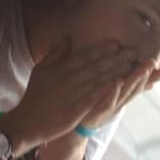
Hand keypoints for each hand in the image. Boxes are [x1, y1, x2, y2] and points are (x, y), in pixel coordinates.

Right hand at [2, 39, 136, 152]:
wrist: (26, 122)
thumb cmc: (35, 95)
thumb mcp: (41, 69)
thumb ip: (56, 53)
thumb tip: (68, 37)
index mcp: (61, 69)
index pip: (84, 57)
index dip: (101, 50)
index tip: (117, 43)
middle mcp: (67, 80)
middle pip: (94, 67)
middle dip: (114, 59)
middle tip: (132, 52)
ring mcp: (71, 96)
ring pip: (96, 81)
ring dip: (114, 72)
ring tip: (130, 66)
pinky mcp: (73, 112)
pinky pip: (91, 99)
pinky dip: (104, 91)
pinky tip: (116, 85)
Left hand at [79, 58, 159, 129]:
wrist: (75, 126)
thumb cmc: (94, 106)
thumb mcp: (111, 95)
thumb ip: (124, 83)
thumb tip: (140, 75)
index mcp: (120, 96)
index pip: (138, 85)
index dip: (150, 78)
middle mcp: (117, 102)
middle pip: (133, 88)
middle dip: (144, 76)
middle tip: (153, 62)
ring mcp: (107, 108)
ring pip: (123, 94)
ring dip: (133, 82)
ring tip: (142, 70)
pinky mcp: (95, 112)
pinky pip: (105, 102)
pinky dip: (111, 93)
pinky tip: (116, 82)